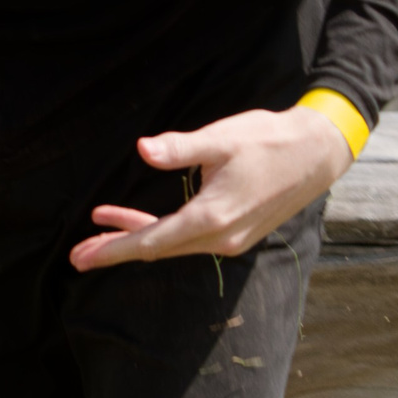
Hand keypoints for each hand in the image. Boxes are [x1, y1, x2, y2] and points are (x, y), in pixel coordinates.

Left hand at [68, 105, 352, 269]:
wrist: (318, 153)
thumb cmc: (270, 140)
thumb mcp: (221, 138)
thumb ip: (179, 147)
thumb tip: (143, 149)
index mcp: (211, 217)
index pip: (151, 241)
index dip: (113, 249)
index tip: (81, 259)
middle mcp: (220, 238)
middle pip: (158, 249)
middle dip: (117, 249)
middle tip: (79, 255)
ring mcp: (231, 239)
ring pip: (173, 243)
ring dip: (138, 235)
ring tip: (102, 226)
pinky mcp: (238, 232)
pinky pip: (190, 238)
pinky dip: (164, 230)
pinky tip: (145, 217)